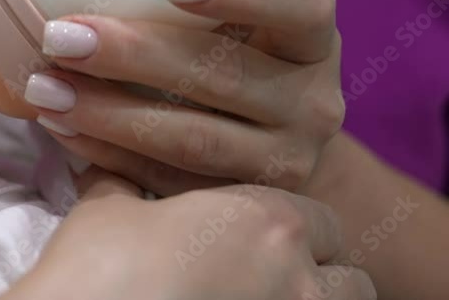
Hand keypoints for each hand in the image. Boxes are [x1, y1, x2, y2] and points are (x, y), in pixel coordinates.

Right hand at [4, 169, 375, 299]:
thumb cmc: (100, 267)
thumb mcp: (107, 209)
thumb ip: (126, 180)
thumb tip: (114, 166)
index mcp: (268, 222)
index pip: (321, 221)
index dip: (292, 231)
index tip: (257, 240)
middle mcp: (299, 280)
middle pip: (351, 281)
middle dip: (318, 279)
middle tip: (265, 280)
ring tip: (261, 299)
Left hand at [25, 0, 344, 195]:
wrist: (272, 139)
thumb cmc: (233, 50)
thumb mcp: (236, 14)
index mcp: (311, 34)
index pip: (299, 3)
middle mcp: (312, 100)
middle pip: (223, 75)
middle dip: (132, 55)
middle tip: (59, 35)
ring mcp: (283, 161)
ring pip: (191, 140)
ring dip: (107, 112)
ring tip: (44, 87)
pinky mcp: (241, 203)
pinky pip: (167, 181)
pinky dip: (105, 153)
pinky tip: (60, 126)